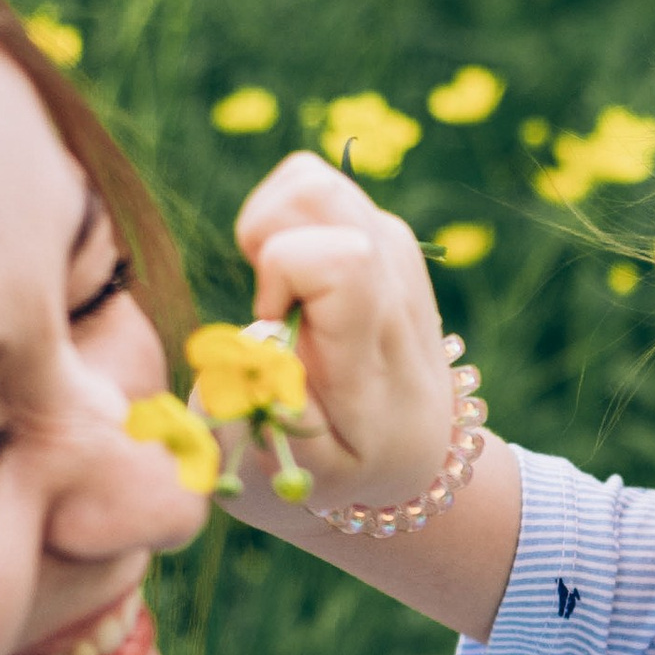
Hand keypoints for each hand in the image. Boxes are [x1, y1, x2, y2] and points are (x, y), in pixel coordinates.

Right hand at [231, 153, 455, 511]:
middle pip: (317, 192)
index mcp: (374, 346)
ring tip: (280, 294)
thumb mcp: (305, 475)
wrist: (415, 454)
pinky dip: (283, 222)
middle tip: (272, 306)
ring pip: (310, 179)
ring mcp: (394, 249)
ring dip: (271, 228)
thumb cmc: (345, 466)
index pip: (341, 258)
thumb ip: (260, 423)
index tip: (275, 332)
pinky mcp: (383, 232)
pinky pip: (312, 188)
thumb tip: (239, 355)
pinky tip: (293, 281)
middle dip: (264, 238)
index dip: (280, 277)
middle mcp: (394, 282)